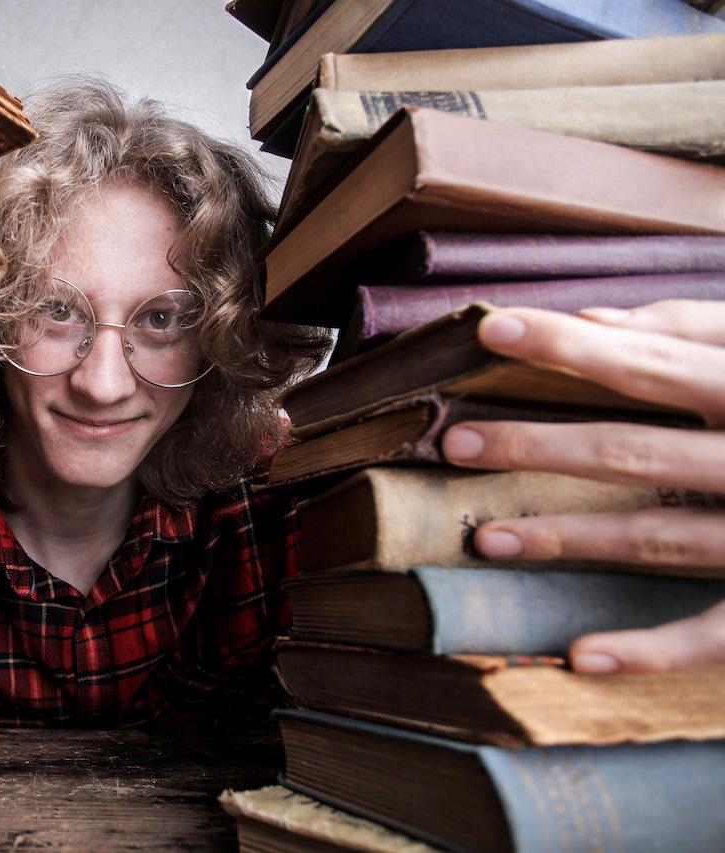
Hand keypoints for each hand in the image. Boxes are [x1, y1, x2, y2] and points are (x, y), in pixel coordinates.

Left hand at [439, 300, 724, 672]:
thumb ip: (702, 330)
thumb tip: (596, 318)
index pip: (655, 357)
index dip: (573, 341)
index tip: (493, 327)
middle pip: (641, 451)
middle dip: (543, 446)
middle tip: (457, 442)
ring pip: (663, 538)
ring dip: (571, 540)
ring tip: (486, 537)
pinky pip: (718, 633)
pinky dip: (652, 649)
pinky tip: (580, 657)